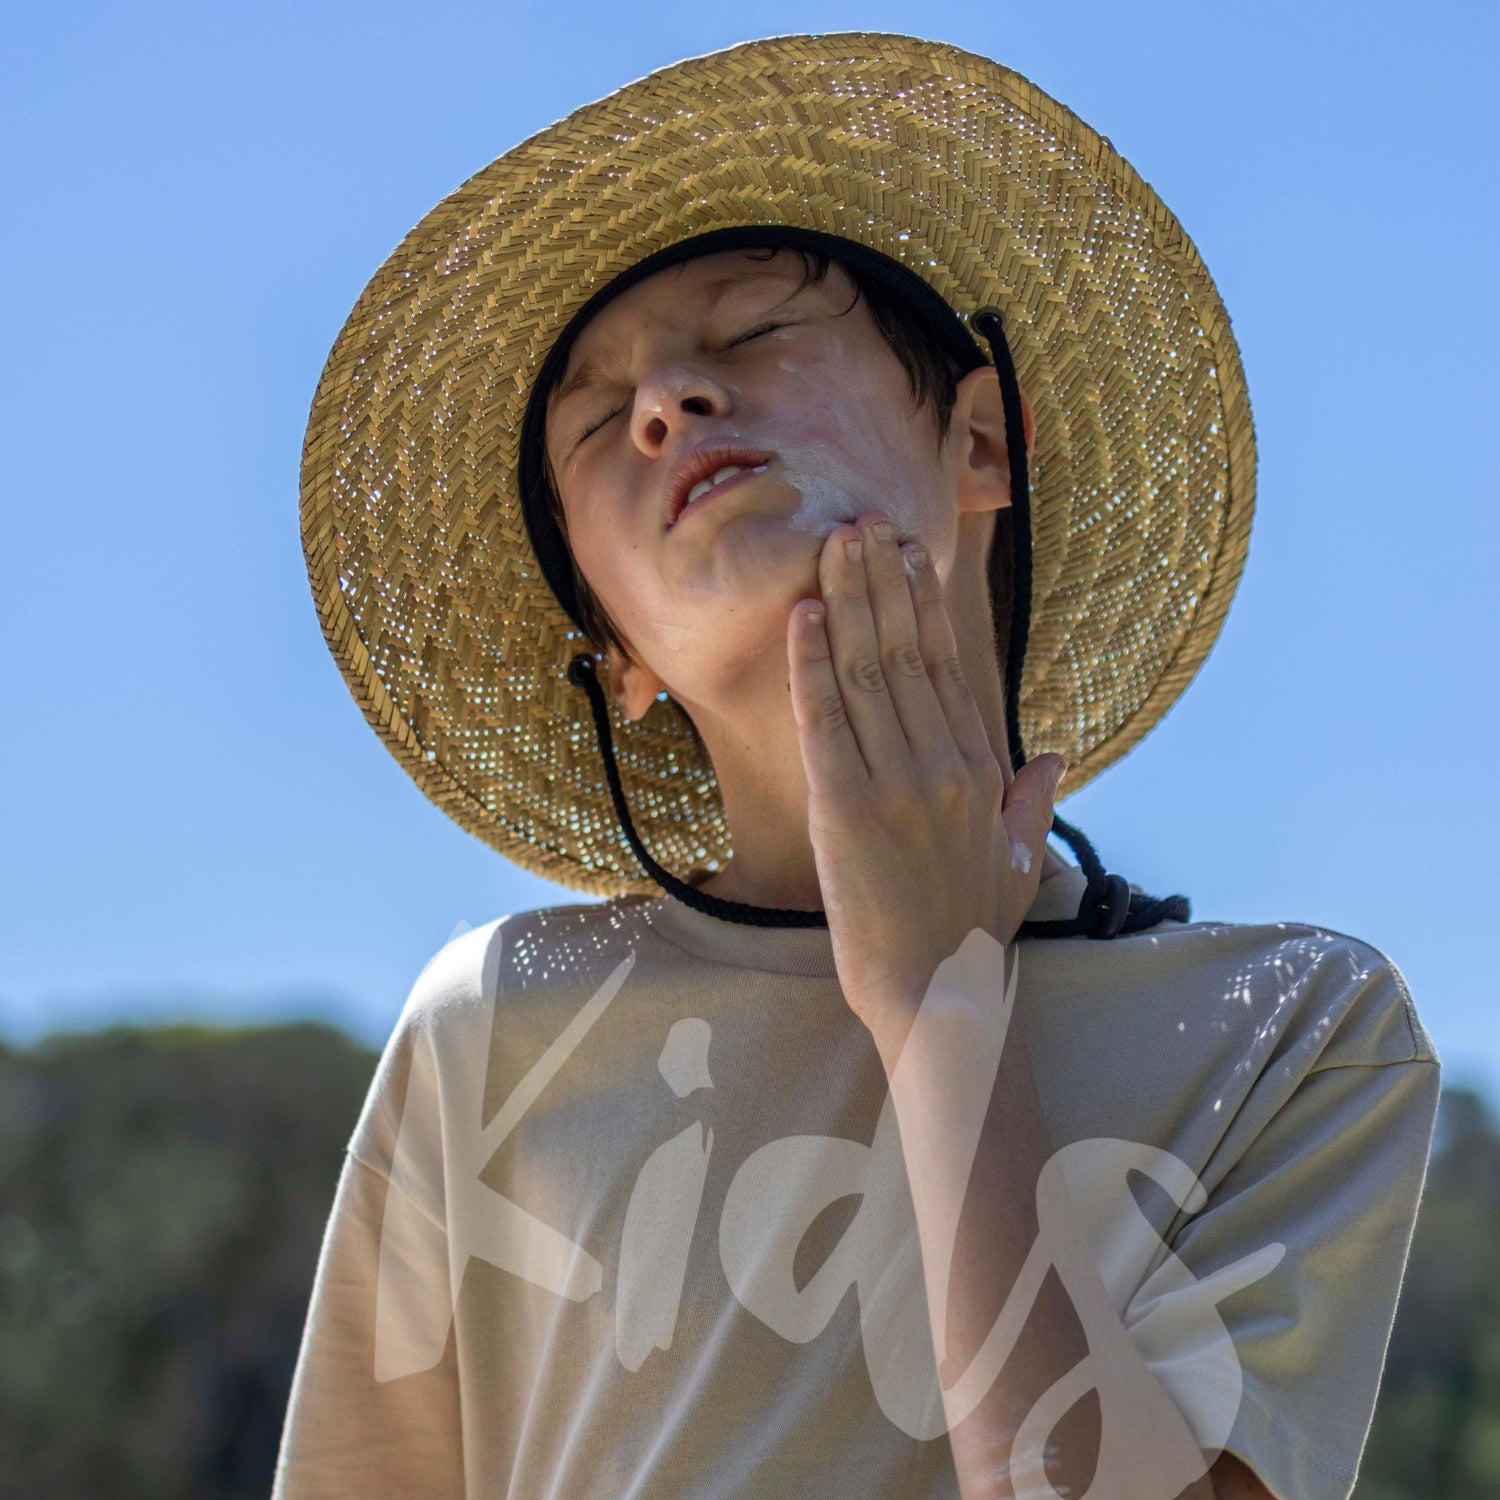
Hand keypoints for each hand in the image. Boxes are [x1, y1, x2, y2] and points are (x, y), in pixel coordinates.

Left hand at [788, 509, 1066, 1032]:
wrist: (935, 993)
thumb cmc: (968, 929)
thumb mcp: (1016, 859)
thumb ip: (1031, 800)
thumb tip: (1049, 754)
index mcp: (980, 770)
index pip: (949, 667)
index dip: (926, 604)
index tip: (909, 554)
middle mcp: (944, 764)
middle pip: (908, 653)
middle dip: (883, 581)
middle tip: (863, 524)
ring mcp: (897, 783)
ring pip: (868, 672)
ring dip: (848, 602)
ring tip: (833, 545)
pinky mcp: (847, 808)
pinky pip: (825, 720)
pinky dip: (812, 663)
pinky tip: (804, 616)